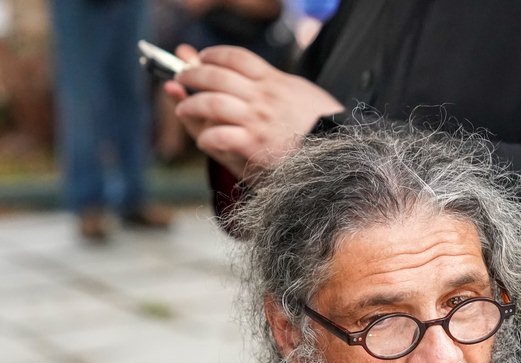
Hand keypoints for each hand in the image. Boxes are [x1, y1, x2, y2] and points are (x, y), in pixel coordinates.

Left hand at [168, 45, 343, 177]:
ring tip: (183, 108)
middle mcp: (262, 96)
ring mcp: (257, 120)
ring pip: (211, 103)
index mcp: (274, 81)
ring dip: (190, 105)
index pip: (236, 57)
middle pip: (216, 75)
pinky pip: (219, 136)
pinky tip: (204, 140)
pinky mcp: (255, 145)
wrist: (338, 149)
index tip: (202, 57)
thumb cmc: (322, 123)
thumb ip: (274, 82)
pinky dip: (206, 138)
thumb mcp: (301, 91)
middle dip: (191, 74)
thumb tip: (251, 73)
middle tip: (182, 78)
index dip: (214, 54)